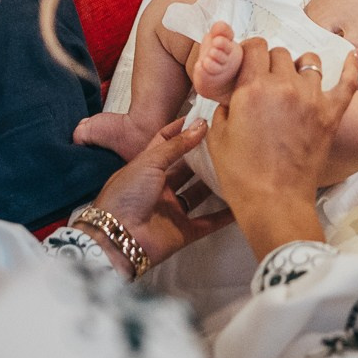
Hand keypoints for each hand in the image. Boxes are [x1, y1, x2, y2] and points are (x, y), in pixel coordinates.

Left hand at [89, 118, 234, 270]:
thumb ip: (177, 145)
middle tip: (226, 141)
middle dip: (203, 156)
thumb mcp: (149, 162)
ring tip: (237, 168)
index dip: (182, 129)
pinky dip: (224, 215)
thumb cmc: (125, 196)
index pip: (166, 142)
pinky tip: (240, 203)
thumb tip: (200, 125)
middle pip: (186, 168)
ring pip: (199, 193)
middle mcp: (160, 187)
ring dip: (215, 183)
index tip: (202, 117)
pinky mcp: (183, 231)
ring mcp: (172, 210)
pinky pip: (208, 221)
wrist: (117, 239)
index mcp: (146, 168)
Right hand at [206, 38, 357, 257]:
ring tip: (294, 79)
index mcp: (252, 88)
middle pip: (280, 53)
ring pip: (309, 62)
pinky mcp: (332, 114)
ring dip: (299, 67)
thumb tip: (233, 97)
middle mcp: (284, 86)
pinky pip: (348, 82)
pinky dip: (351, 66)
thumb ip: (224, 107)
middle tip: (266, 78)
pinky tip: (352, 55)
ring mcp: (312, 98)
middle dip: (270, 61)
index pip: (254, 46)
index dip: (249, 51)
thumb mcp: (217, 137)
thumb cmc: (242, 175)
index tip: (248, 60)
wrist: (274, 202)